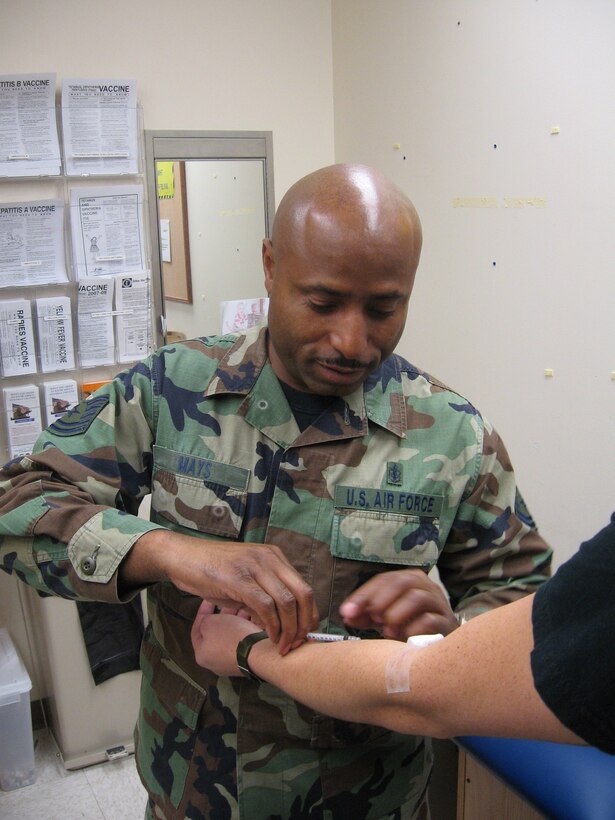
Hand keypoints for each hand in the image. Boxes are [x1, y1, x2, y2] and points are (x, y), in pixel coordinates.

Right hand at [122, 530, 317, 652]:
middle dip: (304, 624)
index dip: (309, 615)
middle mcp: (269, 558)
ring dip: (288, 629)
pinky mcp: (239, 578)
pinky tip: (268, 636)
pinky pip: (265, 605)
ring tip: (282, 646)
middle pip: (303, 594)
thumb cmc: (212, 570)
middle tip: (298, 644)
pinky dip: (271, 625)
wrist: (182, 557)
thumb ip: (264, 595)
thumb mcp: (244, 579)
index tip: (304, 636)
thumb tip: (280, 622)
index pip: (305, 588)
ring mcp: (254, 566)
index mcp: (274, 557)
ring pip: (287, 601)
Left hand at [191, 601, 262, 675]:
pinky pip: (244, 641)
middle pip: (216, 633)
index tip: (208, 600)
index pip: (197, 630)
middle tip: (230, 603)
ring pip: (232, 635)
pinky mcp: (248, 660)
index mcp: (202, 655)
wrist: (259, 653)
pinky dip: (246, 629)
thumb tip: (207, 623)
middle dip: (223, 616)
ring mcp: (232, 663)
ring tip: (245, 608)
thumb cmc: (230, 637)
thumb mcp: (210, 623)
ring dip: (236, 621)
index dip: (202, 612)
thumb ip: (204, 621)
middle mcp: (215, 662)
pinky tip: (253, 618)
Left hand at [340, 569, 457, 639]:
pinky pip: (431, 621)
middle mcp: (426, 586)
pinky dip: (413, 628)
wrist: (443, 645)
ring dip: (396, 613)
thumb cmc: (411, 627)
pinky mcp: (447, 624)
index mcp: (410, 579)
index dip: (363, 594)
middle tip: (372, 617)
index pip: (385, 579)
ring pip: (418, 598)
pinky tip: (403, 637)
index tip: (347, 611)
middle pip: (402, 582)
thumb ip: (366, 615)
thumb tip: (347, 614)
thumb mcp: (386, 618)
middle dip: (381, 599)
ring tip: (386, 629)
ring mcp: (439, 604)